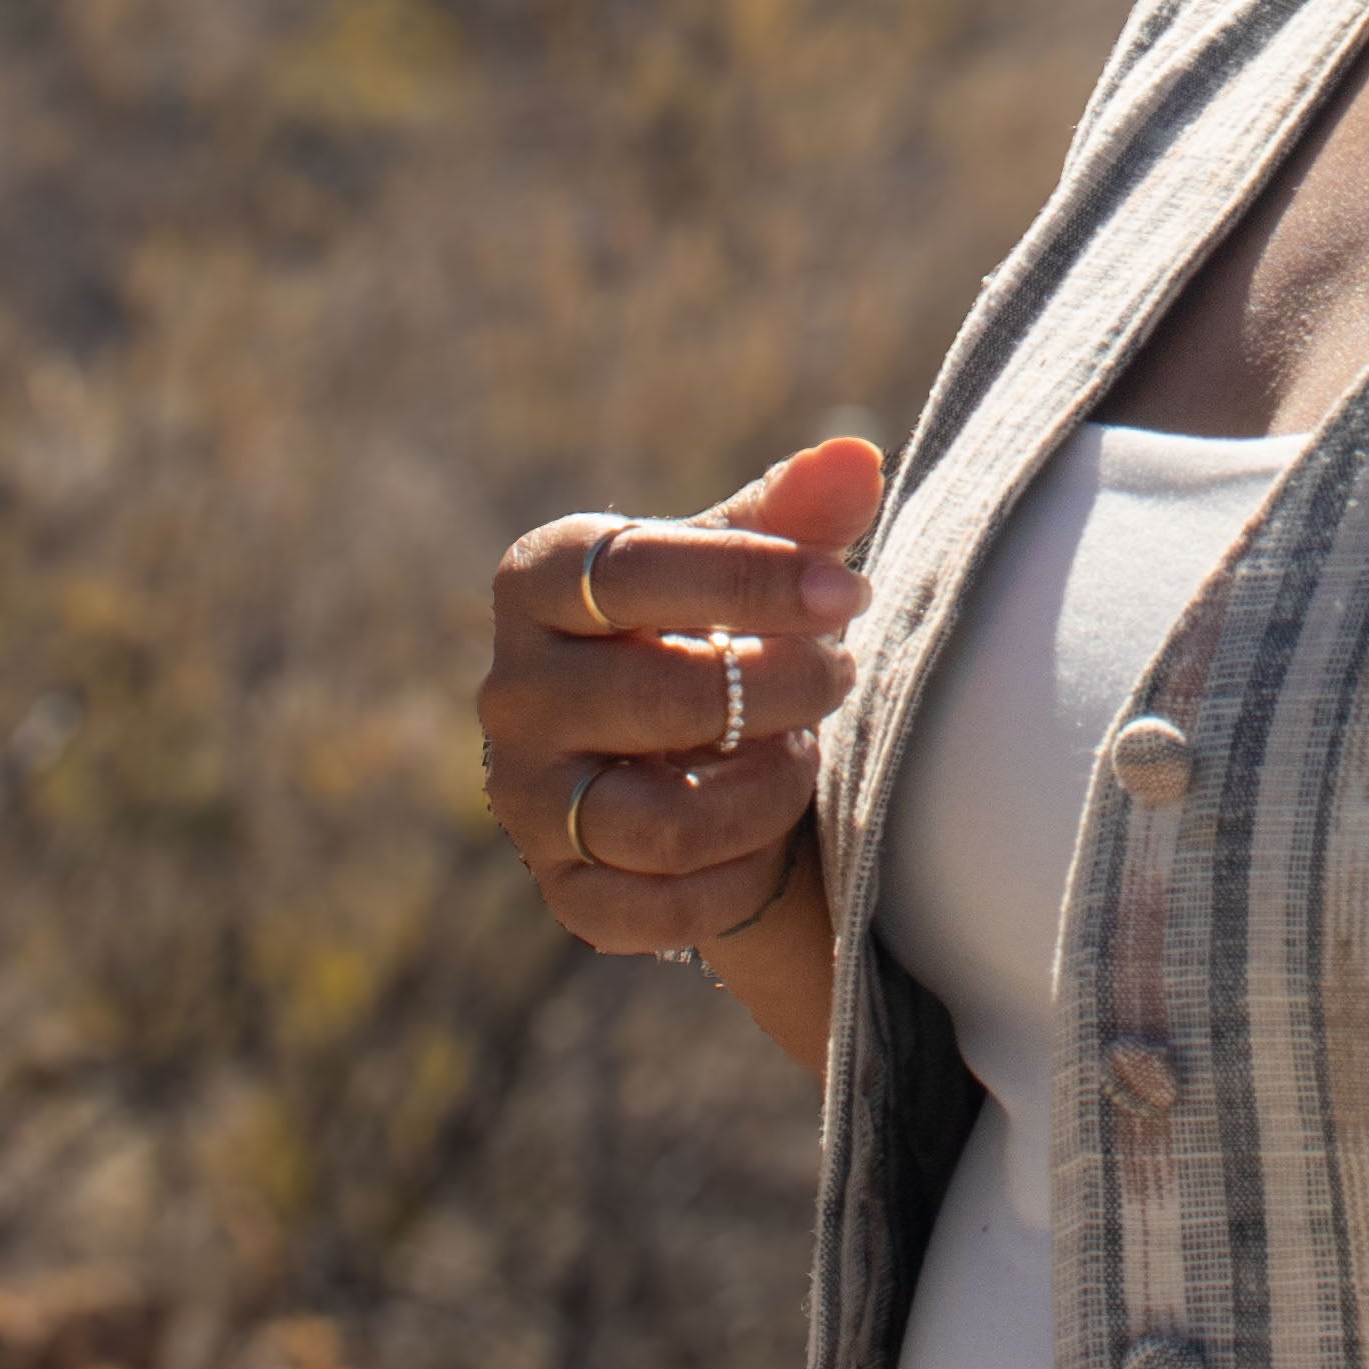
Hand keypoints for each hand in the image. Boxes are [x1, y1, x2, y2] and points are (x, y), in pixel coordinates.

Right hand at [479, 438, 883, 989]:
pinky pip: (659, 910)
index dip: (749, 579)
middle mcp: (513, 692)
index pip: (628, 571)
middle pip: (659, 698)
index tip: (846, 592)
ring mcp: (530, 798)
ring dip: (768, 790)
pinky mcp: (564, 891)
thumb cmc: (715, 629)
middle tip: (841, 675)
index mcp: (541, 583)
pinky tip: (772, 837)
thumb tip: (855, 458)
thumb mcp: (748, 565)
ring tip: (805, 753)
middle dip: (781, 688)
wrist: (688, 756)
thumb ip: (796, 514)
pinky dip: (739, 878)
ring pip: (663, 821)